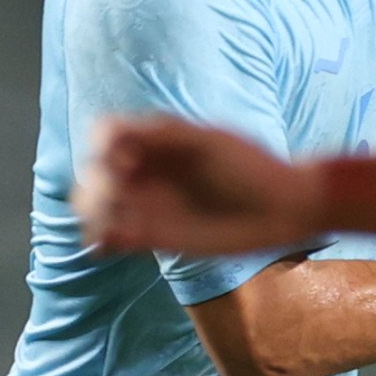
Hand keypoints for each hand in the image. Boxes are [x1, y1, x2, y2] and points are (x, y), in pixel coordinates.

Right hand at [80, 116, 326, 255]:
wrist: (283, 209)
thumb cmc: (253, 167)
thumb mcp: (211, 142)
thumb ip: (166, 134)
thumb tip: (116, 137)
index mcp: (154, 141)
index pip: (103, 134)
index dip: (101, 145)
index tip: (124, 160)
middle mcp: (144, 171)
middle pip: (91, 173)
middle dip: (95, 183)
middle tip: (119, 196)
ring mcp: (147, 204)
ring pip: (94, 206)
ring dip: (92, 213)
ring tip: (115, 223)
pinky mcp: (154, 236)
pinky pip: (112, 237)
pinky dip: (102, 239)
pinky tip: (116, 241)